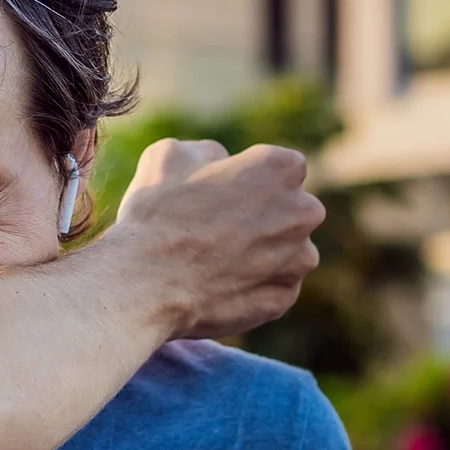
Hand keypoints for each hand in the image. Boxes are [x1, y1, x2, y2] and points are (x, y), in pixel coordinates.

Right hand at [103, 138, 324, 340]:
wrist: (147, 285)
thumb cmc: (157, 215)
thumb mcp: (170, 155)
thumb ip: (208, 152)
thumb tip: (218, 161)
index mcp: (281, 168)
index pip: (280, 167)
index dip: (249, 179)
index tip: (221, 194)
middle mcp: (303, 212)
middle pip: (290, 209)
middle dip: (263, 216)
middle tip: (218, 228)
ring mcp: (298, 259)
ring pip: (286, 250)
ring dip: (262, 252)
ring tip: (216, 261)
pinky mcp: (285, 297)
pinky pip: (274, 287)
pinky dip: (252, 286)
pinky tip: (218, 286)